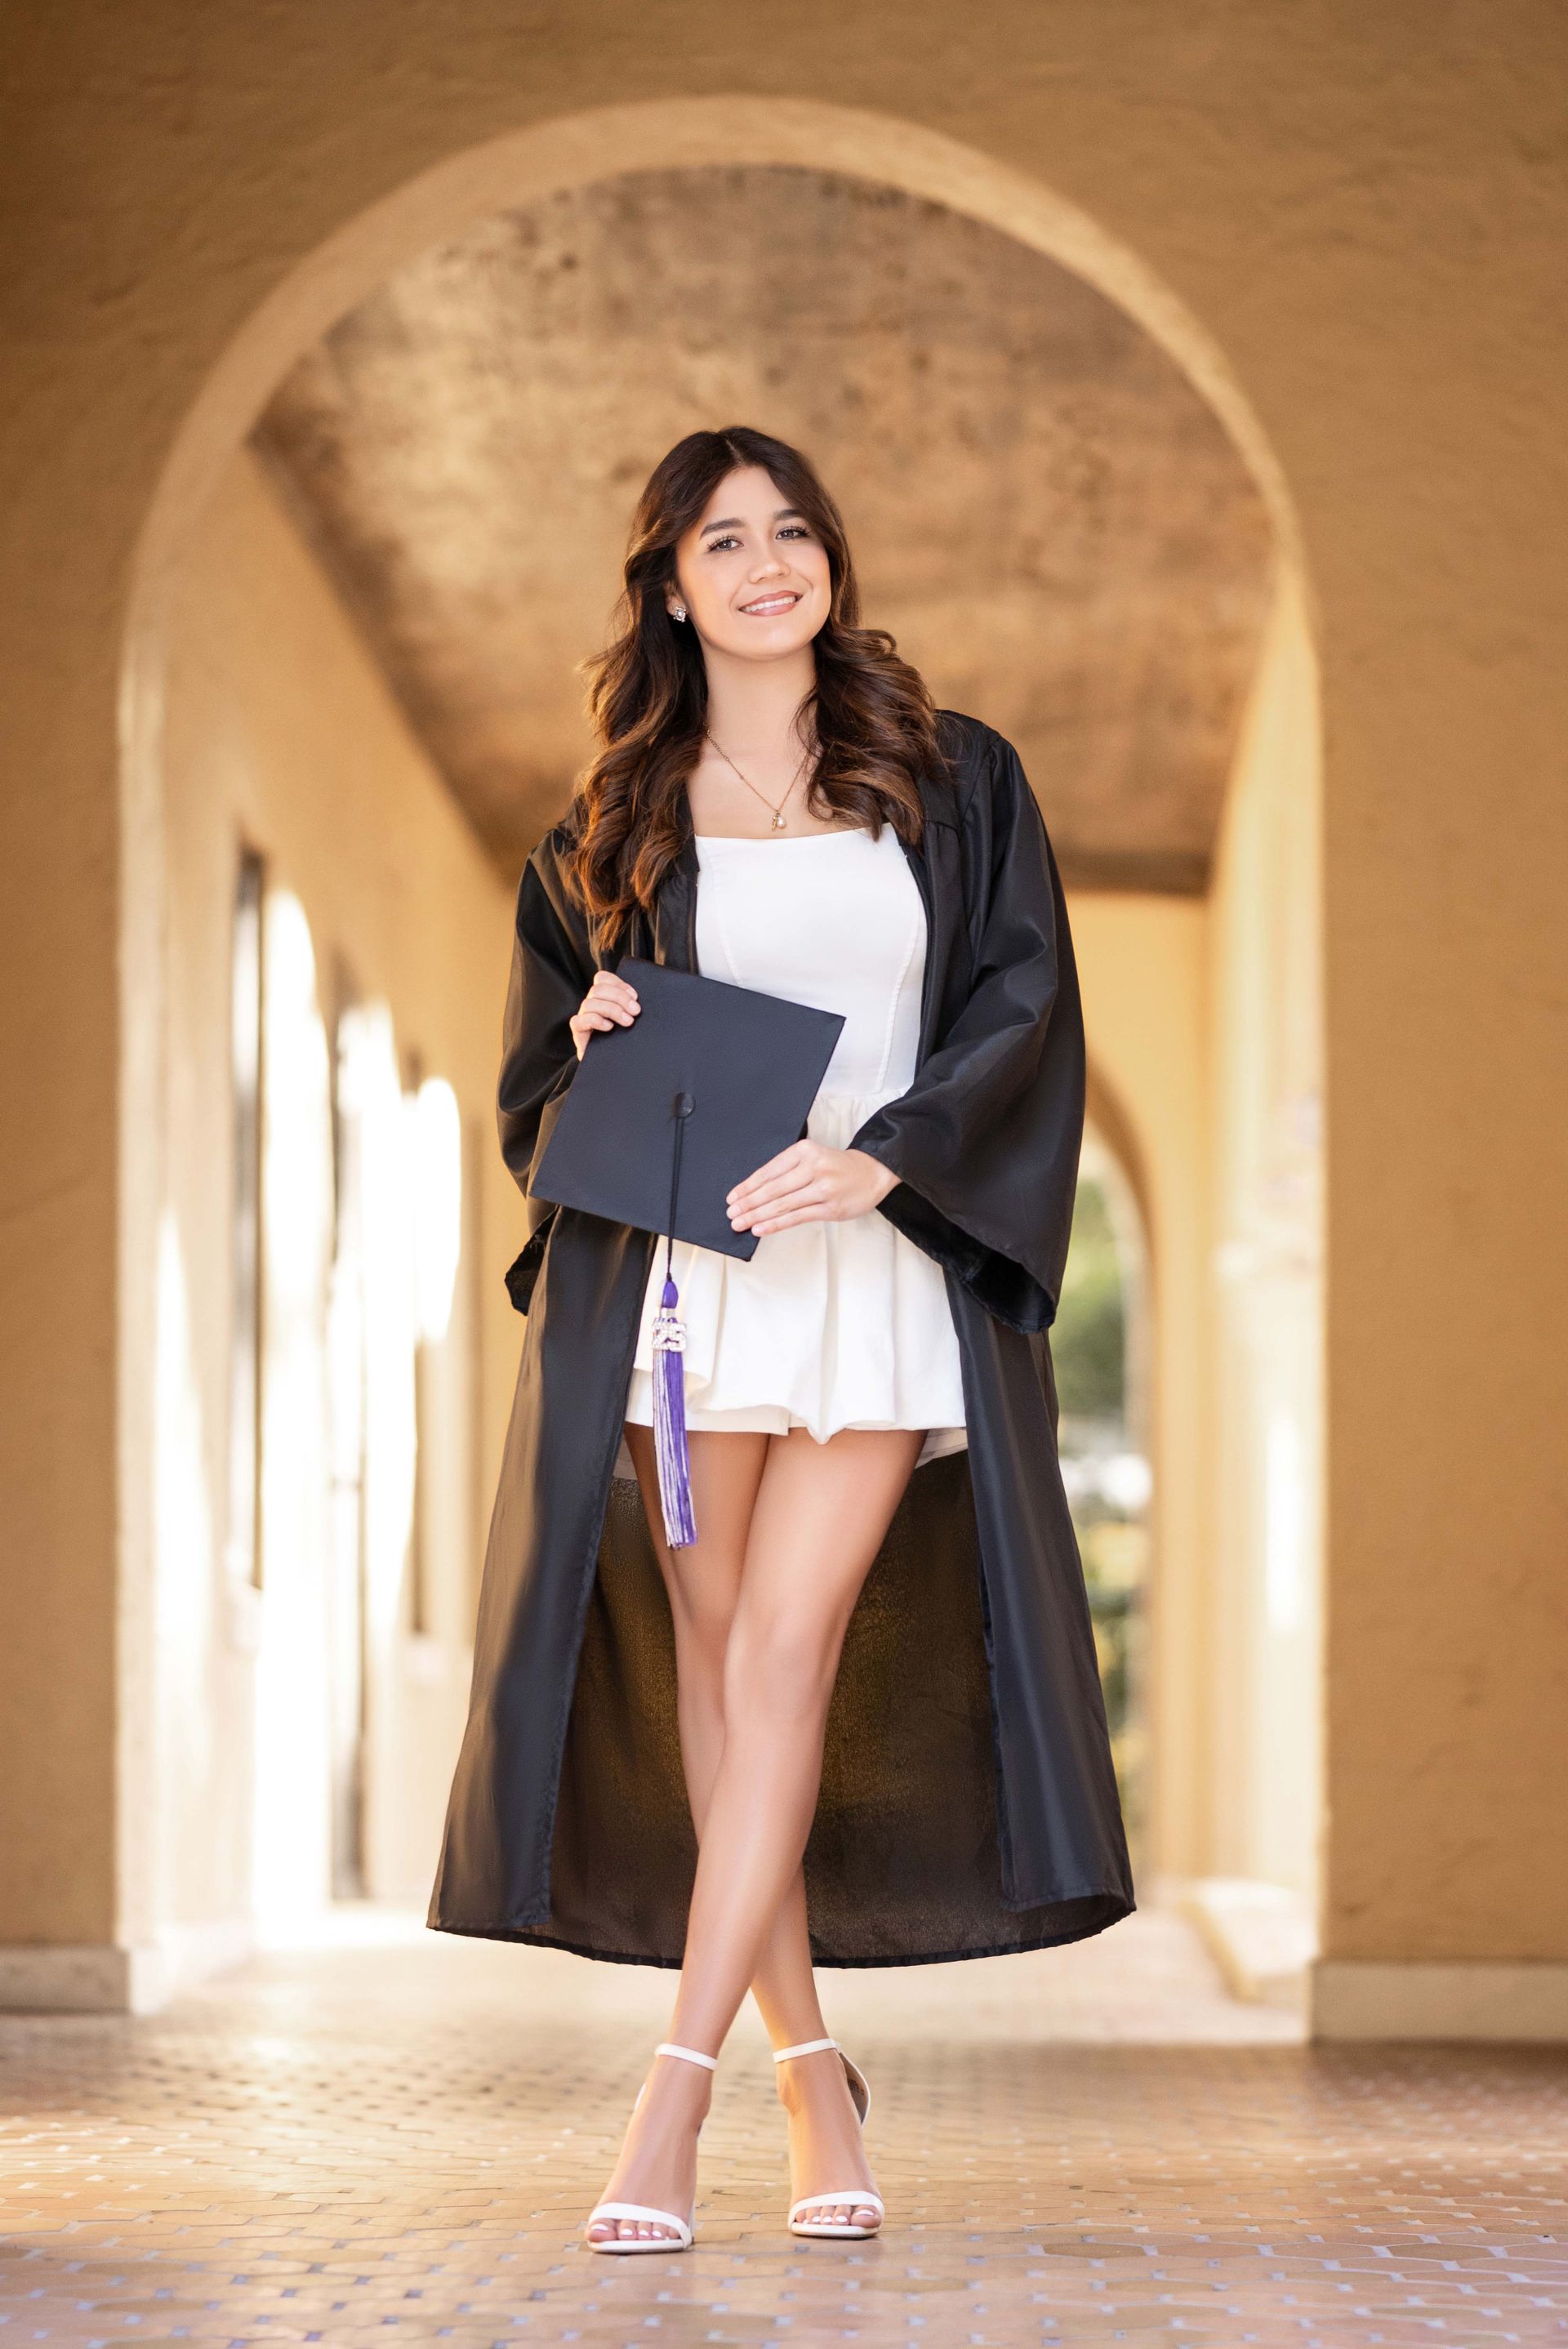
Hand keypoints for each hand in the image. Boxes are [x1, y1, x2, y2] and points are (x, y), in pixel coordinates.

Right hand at [569, 969, 639, 1059]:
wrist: (611, 1065)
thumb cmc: (624, 1039)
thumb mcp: (629, 1019)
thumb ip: (632, 1008)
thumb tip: (642, 1004)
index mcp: (602, 997)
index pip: (602, 978)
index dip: (618, 983)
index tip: (635, 996)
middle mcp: (591, 1004)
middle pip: (598, 989)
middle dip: (620, 998)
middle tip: (635, 1011)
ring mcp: (583, 1017)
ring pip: (590, 1003)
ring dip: (611, 1010)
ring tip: (628, 1021)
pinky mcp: (578, 1031)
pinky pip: (579, 1021)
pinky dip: (596, 1021)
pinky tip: (609, 1027)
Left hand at [727, 1141, 896, 1236]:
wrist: (871, 1173)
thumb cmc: (835, 1167)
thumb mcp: (811, 1157)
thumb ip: (786, 1170)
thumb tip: (754, 1192)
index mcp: (804, 1151)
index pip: (769, 1171)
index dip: (748, 1186)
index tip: (732, 1197)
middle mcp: (813, 1167)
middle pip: (773, 1189)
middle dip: (748, 1203)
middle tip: (731, 1213)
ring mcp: (823, 1188)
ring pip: (782, 1204)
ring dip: (757, 1216)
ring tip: (740, 1223)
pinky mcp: (830, 1208)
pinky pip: (796, 1217)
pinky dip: (775, 1224)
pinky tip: (761, 1228)